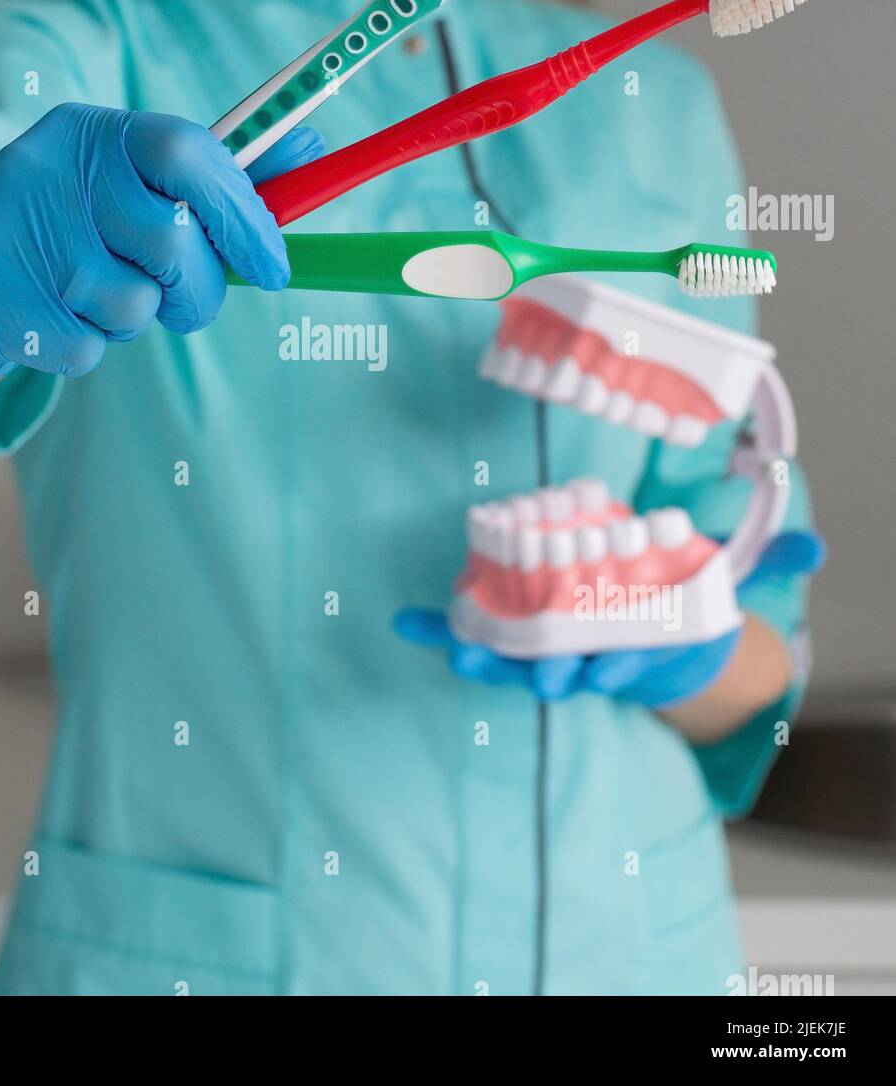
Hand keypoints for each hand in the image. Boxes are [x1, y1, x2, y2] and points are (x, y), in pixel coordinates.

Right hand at [0, 103, 322, 383]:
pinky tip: (51, 314)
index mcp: (95, 131)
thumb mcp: (136, 183)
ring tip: (92, 292)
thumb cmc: (74, 224)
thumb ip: (222, 176)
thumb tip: (319, 148)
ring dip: (132, 316)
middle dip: (197, 287)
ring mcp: (12, 230)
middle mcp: (49, 167)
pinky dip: (86, 345)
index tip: (276, 267)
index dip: (244, 213)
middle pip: (171, 240)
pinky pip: (86, 348)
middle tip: (184, 296)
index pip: (189, 151)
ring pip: (132, 303)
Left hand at [394, 528, 824, 704]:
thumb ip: (770, 565)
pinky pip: (480, 639)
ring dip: (481, 656)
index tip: (605, 675)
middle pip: (559, 669)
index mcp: (635, 649)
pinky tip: (407, 620)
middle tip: (514, 670)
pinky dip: (447, 629)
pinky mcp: (520, 643)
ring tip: (452, 651)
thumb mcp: (725, 591)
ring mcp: (549, 653)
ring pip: (512, 662)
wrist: (653, 649)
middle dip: (537, 670)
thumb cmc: (682, 612)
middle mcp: (588, 656)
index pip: (620, 664)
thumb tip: (815, 546)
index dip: (610, 670)